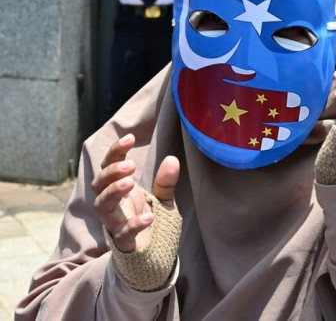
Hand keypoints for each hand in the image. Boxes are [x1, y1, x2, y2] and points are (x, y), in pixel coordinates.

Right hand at [91, 134, 179, 252]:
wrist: (154, 259)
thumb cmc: (153, 225)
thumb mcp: (163, 201)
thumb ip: (165, 183)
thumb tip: (172, 159)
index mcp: (121, 191)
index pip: (109, 167)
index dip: (115, 152)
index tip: (129, 138)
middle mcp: (113, 206)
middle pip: (98, 184)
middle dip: (111, 172)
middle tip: (131, 165)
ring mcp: (116, 224)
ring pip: (101, 205)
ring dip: (113, 191)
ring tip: (130, 182)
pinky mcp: (124, 244)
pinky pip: (122, 234)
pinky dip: (134, 225)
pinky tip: (148, 217)